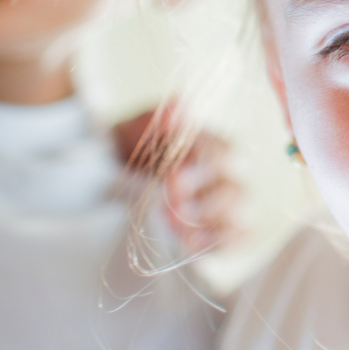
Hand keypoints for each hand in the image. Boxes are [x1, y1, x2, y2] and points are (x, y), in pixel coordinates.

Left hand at [112, 103, 242, 255]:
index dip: (203, 165)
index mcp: (208, 146)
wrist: (109, 182)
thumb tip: (180, 107)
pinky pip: (238, 237)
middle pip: (236, 188)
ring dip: (208, 222)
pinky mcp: (219, 233)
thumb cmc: (128, 152)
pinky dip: (220, 241)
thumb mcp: (133, 131)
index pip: (225, 152)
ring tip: (175, 225)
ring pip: (239, 214)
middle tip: (172, 203)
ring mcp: (222, 207)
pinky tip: (189, 242)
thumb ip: (155, 120)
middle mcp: (223, 176)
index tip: (171, 173)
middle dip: (204, 199)